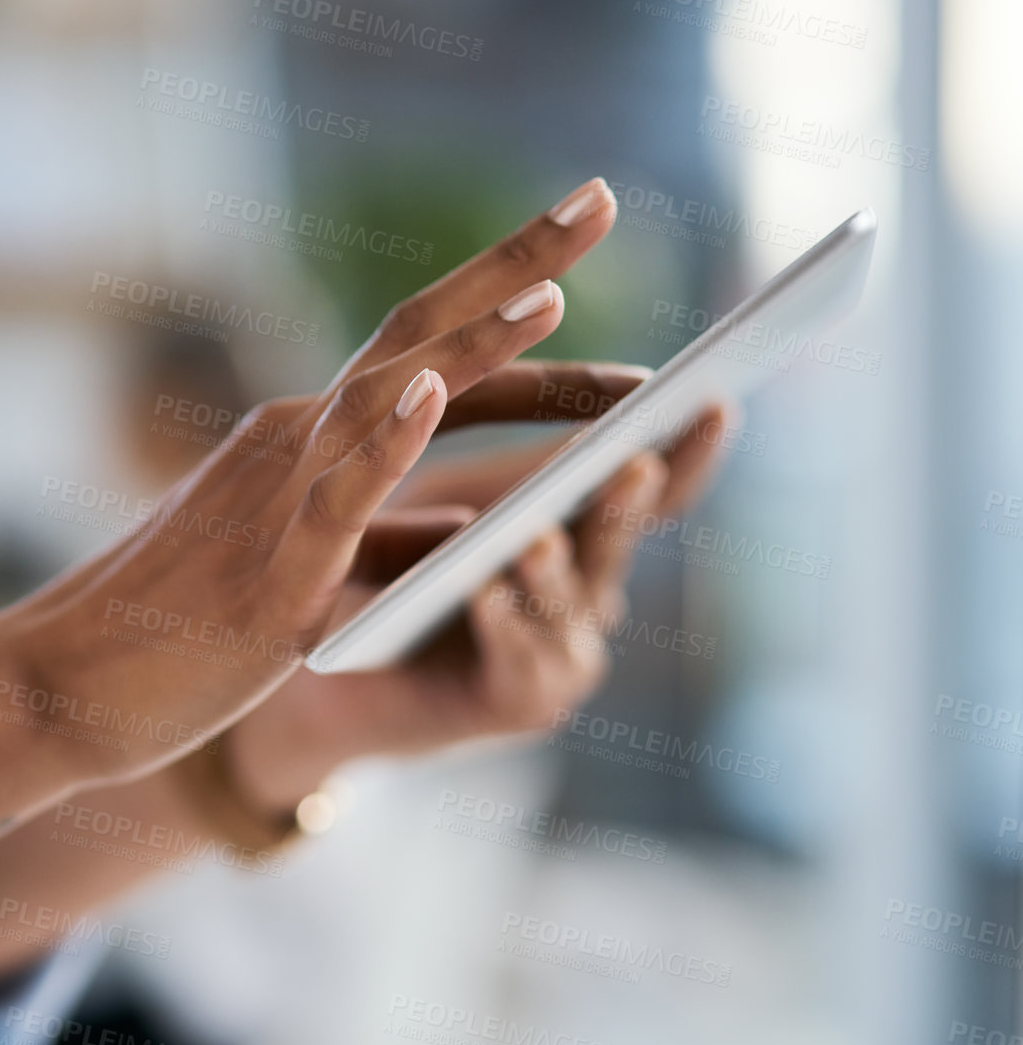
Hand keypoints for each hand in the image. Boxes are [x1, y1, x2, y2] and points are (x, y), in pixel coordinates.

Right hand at [1, 178, 641, 787]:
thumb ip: (388, 539)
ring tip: (555, 289)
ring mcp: (274, 504)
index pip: (416, 342)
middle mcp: (291, 445)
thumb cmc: (178, 626)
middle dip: (514, 267)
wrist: (62, 684)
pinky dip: (381, 443)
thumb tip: (473, 528)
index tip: (579, 233)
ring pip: (382, 401)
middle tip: (601, 197)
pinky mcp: (265, 578)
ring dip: (472, 345)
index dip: (502, 284)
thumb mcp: (299, 566)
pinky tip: (428, 395)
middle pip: (416, 337)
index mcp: (300, 439)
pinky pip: (330, 501)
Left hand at [221, 406, 731, 814]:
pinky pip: (517, 662)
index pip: (644, 481)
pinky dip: (502, 623)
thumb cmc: (390, 570)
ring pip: (567, 603)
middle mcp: (582, 590)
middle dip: (629, 500)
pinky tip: (484, 589)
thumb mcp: (448, 491)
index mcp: (574, 525)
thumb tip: (547, 342)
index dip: (682, 448)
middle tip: (638, 460)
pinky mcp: (511, 702)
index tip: (714, 396)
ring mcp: (555, 651)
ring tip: (536, 535)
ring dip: (555, 567)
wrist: (329, 679)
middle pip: (616, 538)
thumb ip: (503, 456)